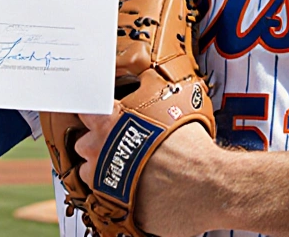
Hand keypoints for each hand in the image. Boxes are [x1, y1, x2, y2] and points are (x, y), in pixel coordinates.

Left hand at [75, 102, 225, 236]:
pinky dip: (120, 192)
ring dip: (105, 170)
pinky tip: (141, 184)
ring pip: (91, 174)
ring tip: (133, 167)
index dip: (93, 110)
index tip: (98, 112)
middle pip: (83, 144)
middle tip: (123, 143)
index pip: (84, 109)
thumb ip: (146, 92)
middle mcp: (98, 152)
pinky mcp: (114, 206)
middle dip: (99, 144)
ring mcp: (103, 182)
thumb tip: (145, 82)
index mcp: (107, 123)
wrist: (205, 185)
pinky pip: (109, 197)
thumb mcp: (170, 101)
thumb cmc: (189, 145)